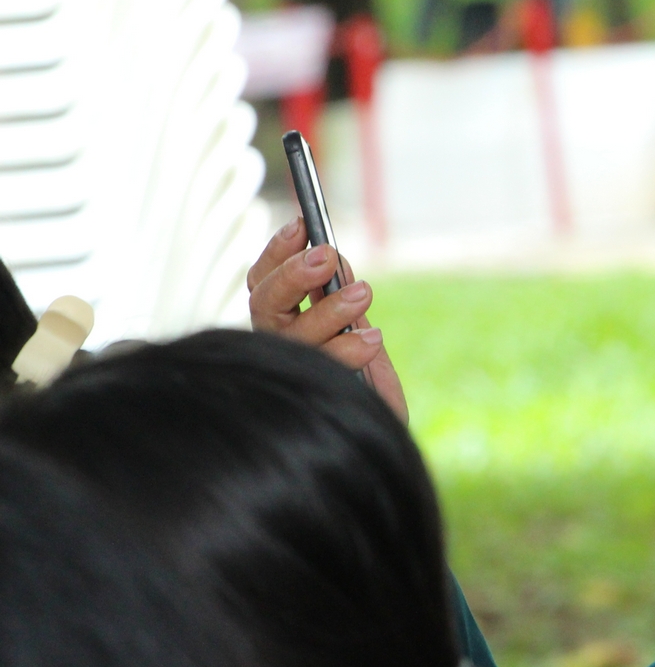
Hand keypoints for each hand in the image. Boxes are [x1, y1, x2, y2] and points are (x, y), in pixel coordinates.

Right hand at [246, 218, 408, 420]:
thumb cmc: (365, 389)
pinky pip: (319, 367)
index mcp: (282, 326)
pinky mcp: (306, 397)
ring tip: (363, 294)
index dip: (277, 252)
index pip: (264, 282)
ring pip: (290, 334)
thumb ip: (344, 302)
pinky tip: (372, 341)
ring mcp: (288, 374)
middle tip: (327, 254)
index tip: (301, 224)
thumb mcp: (360, 336)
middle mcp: (276, 348)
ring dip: (327, 309)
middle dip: (294, 274)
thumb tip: (335, 260)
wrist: (380, 442)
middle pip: (265, 303)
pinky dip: (346, 350)